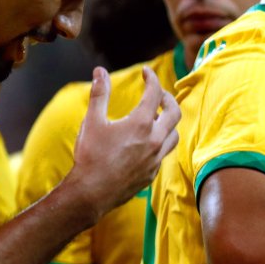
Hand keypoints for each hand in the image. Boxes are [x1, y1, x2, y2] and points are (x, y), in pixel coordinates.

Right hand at [65, 66, 180, 219]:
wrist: (92, 192)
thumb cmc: (90, 156)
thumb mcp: (91, 121)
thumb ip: (99, 94)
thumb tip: (100, 71)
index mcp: (140, 124)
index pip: (155, 93)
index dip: (152, 79)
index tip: (146, 72)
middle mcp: (155, 140)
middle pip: (175, 113)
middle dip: (168, 99)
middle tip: (159, 94)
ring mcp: (156, 158)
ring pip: (174, 135)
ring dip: (168, 123)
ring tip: (156, 118)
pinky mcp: (153, 172)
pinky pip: (164, 153)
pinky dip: (160, 142)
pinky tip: (146, 142)